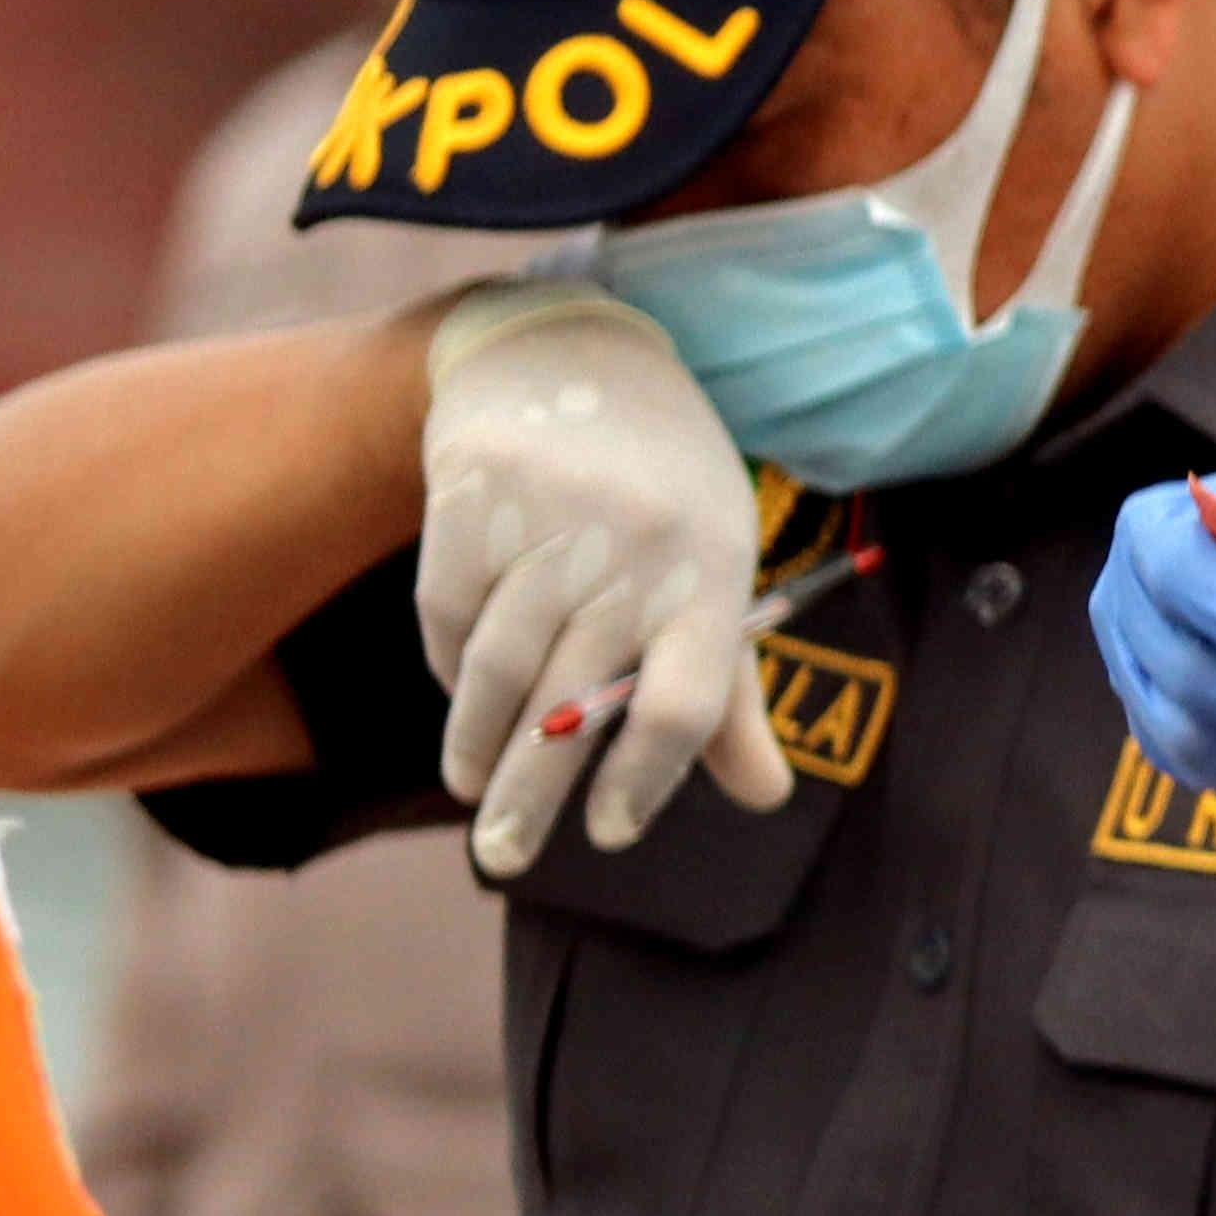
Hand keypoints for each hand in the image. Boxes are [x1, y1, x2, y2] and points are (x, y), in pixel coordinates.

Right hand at [416, 284, 791, 874]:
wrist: (575, 356)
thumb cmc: (663, 491)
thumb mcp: (717, 568)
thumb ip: (734, 690)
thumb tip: (767, 796)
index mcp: (715, 571)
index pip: (692, 702)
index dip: (650, 777)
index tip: (612, 832)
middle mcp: (637, 547)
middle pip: (576, 700)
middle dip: (535, 795)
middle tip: (506, 859)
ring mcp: (551, 518)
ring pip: (498, 667)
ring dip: (478, 743)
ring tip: (473, 790)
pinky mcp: (474, 495)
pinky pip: (448, 615)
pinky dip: (450, 668)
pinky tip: (462, 699)